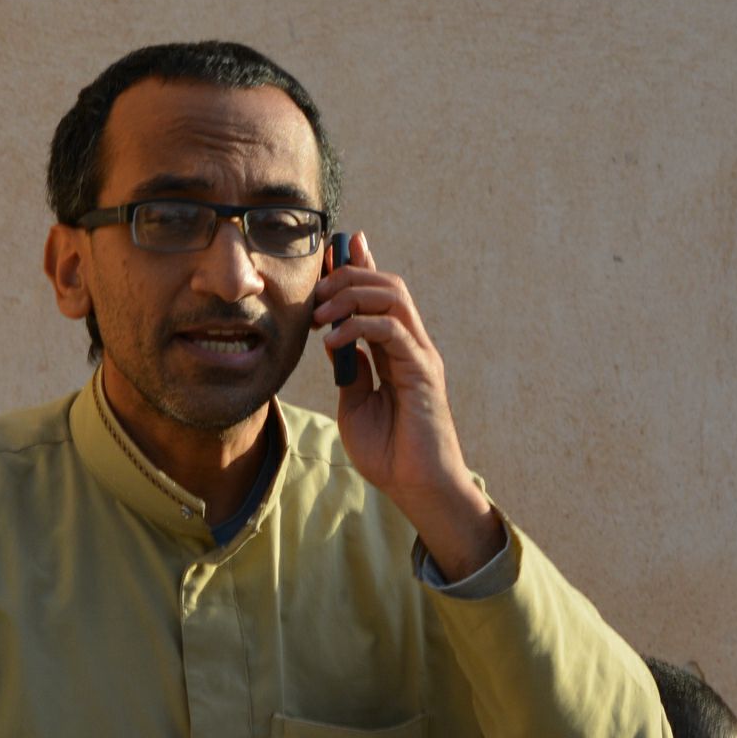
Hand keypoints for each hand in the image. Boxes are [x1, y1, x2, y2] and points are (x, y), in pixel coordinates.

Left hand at [314, 233, 504, 579]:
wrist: (416, 488)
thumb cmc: (389, 453)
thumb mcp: (356, 404)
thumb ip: (350, 369)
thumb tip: (334, 338)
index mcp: (397, 352)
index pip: (381, 295)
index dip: (359, 266)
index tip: (331, 250)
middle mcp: (412, 346)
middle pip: (387, 285)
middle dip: (347, 277)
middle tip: (315, 295)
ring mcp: (420, 356)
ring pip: (393, 296)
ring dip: (351, 296)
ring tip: (321, 316)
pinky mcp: (421, 371)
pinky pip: (391, 329)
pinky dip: (358, 325)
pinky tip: (334, 341)